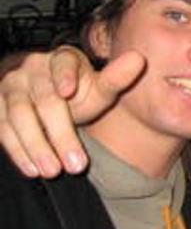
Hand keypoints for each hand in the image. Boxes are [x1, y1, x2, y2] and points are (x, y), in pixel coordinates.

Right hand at [0, 46, 144, 177]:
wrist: (49, 99)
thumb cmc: (79, 91)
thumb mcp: (100, 87)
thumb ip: (117, 78)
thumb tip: (139, 59)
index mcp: (62, 58)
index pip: (63, 62)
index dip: (64, 75)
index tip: (68, 92)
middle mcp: (33, 68)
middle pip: (45, 101)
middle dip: (61, 134)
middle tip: (77, 165)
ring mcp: (11, 86)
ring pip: (19, 116)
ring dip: (36, 146)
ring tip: (53, 171)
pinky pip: (3, 129)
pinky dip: (17, 151)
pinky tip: (32, 169)